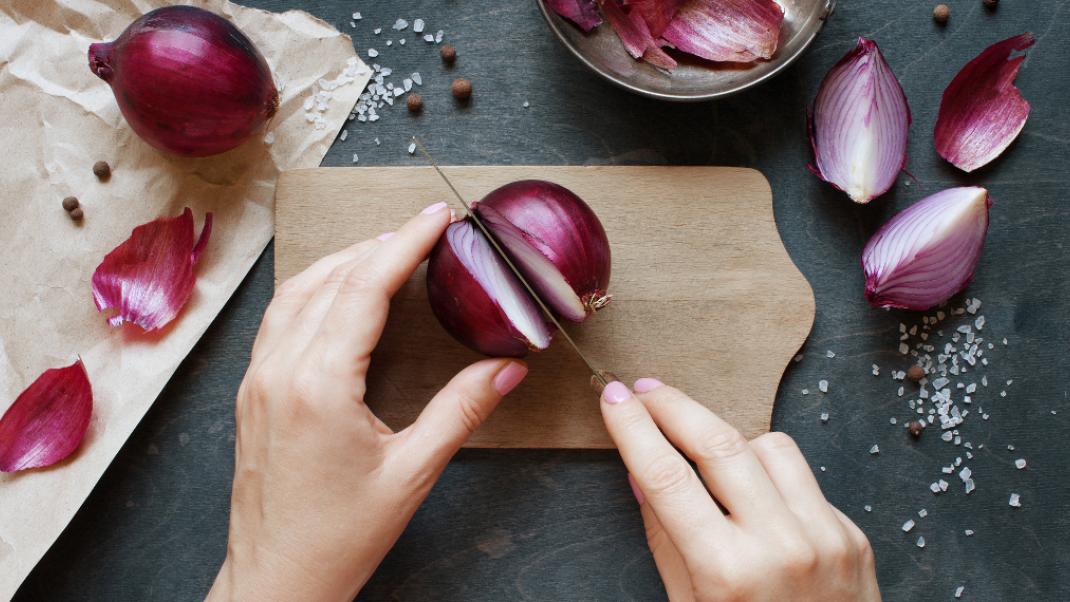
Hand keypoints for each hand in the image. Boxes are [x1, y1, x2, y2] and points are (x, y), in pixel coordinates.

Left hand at [206, 203, 527, 600]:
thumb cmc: (339, 536)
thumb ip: (461, 411)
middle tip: (425, 229)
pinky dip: (314, 289)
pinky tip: (338, 293)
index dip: (406, 244)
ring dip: (343, 261)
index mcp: (319, 384)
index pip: (366, 288)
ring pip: (298, 292)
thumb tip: (507, 369)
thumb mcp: (412, 472)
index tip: (437, 216)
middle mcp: (280, 370)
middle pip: (331, 278)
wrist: (277, 580)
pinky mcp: (252, 391)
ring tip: (387, 250)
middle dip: (380, 245)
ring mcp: (258, 379)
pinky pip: (280, 318)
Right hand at [600, 378, 879, 601]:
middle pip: (719, 443)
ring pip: (769, 445)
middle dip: (674, 405)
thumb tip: (641, 473)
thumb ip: (666, 538)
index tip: (615, 398)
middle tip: (645, 388)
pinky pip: (802, 477)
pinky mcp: (852, 534)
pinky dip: (770, 472)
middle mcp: (781, 547)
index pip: (667, 477)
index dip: (633, 428)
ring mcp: (826, 537)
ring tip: (701, 451)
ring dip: (728, 438)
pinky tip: (752, 493)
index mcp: (728, 574)